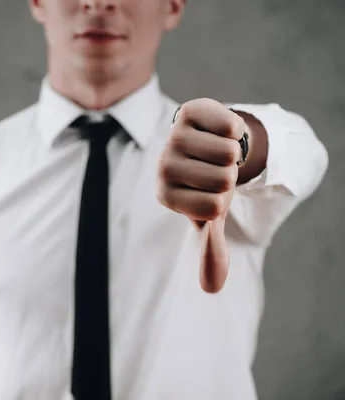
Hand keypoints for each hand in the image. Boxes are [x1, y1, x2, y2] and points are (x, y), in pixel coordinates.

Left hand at [156, 98, 246, 293]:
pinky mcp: (190, 111)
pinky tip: (220, 132)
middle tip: (214, 171)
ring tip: (216, 153)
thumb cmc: (204, 184)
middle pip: (223, 180)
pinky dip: (236, 130)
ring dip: (233, 154)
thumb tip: (212, 289)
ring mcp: (174, 136)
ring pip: (228, 153)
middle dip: (229, 176)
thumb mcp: (209, 216)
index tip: (209, 193)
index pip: (213, 208)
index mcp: (165, 195)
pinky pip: (230, 125)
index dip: (223, 201)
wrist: (203, 145)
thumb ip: (210, 249)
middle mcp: (162, 166)